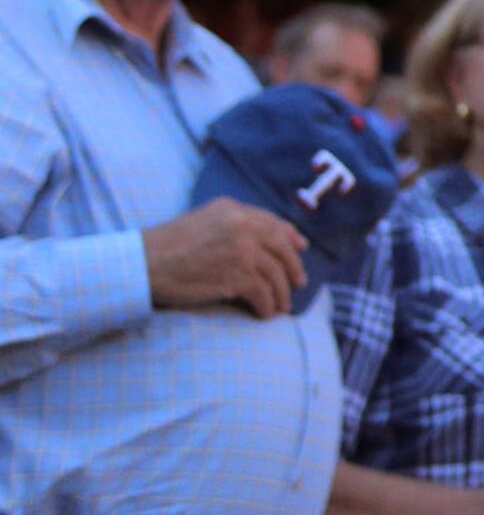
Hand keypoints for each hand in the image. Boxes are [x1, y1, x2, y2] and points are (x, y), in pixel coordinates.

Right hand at [143, 197, 307, 317]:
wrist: (144, 264)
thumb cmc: (165, 246)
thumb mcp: (201, 221)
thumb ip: (231, 224)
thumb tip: (258, 239)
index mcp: (233, 209)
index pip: (273, 223)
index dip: (290, 237)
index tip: (301, 248)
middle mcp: (243, 226)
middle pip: (282, 247)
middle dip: (294, 267)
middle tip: (299, 282)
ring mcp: (243, 250)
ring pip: (275, 274)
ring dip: (282, 292)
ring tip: (282, 305)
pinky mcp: (237, 276)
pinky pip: (263, 293)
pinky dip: (267, 305)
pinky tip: (265, 313)